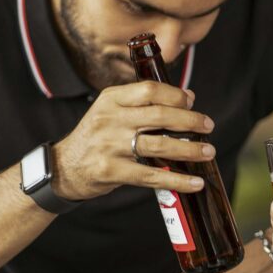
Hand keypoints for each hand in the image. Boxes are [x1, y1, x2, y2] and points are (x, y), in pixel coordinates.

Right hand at [51, 81, 215, 198]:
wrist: (63, 168)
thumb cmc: (96, 138)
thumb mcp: (111, 111)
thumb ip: (143, 103)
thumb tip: (188, 97)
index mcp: (111, 99)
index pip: (149, 89)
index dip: (175, 95)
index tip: (192, 102)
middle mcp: (110, 119)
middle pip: (158, 115)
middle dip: (189, 121)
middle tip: (208, 126)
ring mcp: (110, 145)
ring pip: (158, 144)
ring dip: (189, 149)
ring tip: (208, 152)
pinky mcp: (111, 170)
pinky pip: (151, 175)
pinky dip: (177, 179)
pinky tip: (195, 182)